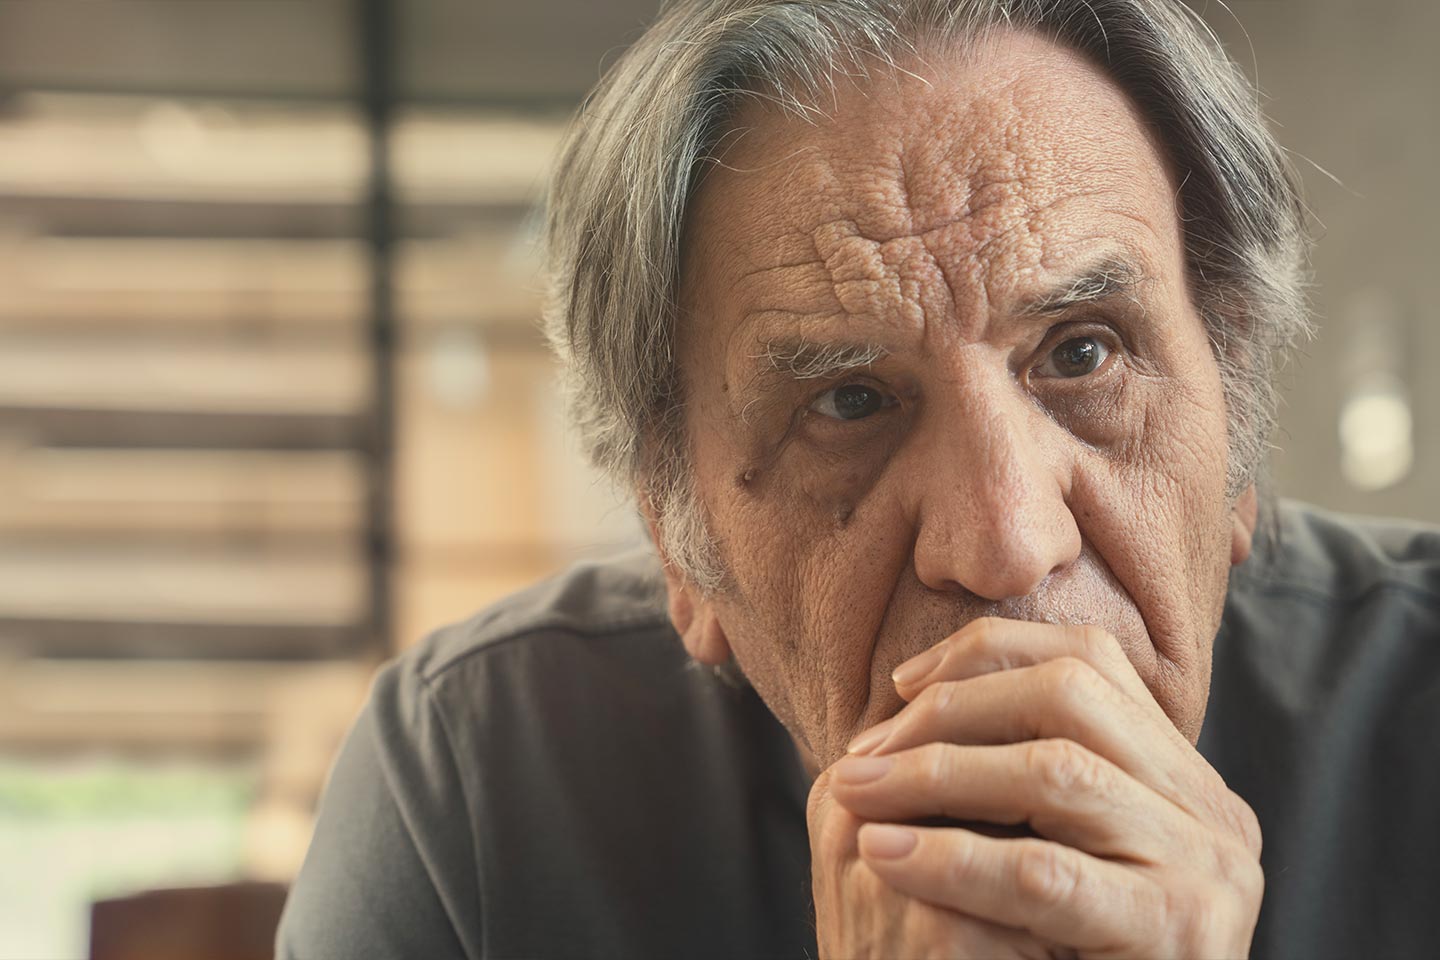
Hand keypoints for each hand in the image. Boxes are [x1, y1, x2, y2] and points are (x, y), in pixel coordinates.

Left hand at [821, 618, 1263, 958]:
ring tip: (856, 790)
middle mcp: (1213, 811)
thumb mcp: (1056, 852)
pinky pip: (1043, 873)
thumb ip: (1020, 780)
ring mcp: (1207, 867)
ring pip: (1054, 771)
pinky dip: (952, 859)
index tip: (903, 683)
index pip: (1088, 659)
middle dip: (954, 707)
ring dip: (936, 772)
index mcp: (1185, 780)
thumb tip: (913, 688)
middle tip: (866, 750)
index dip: (987, 654)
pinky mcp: (1176, 929)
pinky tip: (883, 854)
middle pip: (1070, 694)